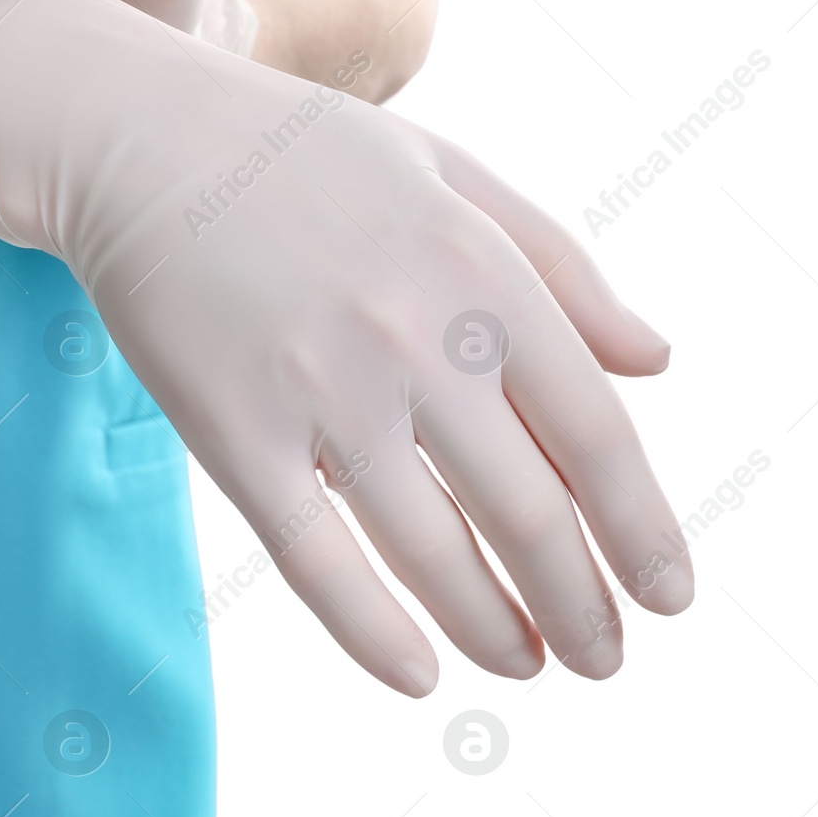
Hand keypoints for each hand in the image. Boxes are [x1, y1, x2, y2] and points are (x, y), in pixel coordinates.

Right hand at [0, 0, 692, 692]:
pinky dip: (373, 635)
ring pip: (432, 555)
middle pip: (528, 514)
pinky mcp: (233, 429)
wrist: (147, 139)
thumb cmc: (311, 156)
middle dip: (584, 608)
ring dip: (496, 632)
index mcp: (483, 269)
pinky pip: (315, 561)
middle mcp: (415, 336)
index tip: (670, 596)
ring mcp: (321, 389)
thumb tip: (657, 361)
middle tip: (604, 659)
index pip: (595, 435)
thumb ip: (563, 266)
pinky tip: (419, 677)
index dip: (644, 532)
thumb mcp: (457, 175)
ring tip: (527, 666)